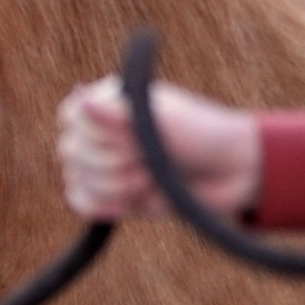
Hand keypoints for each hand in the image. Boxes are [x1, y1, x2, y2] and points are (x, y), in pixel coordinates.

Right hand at [57, 76, 261, 221]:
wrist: (234, 173)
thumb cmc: (204, 135)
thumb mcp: (164, 120)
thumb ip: (119, 113)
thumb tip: (79, 96)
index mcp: (111, 102)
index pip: (70, 118)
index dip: (94, 135)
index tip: (132, 139)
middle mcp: (104, 131)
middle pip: (70, 152)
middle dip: (110, 164)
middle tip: (149, 164)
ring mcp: (107, 164)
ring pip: (77, 179)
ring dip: (113, 186)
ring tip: (150, 182)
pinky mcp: (114, 194)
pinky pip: (81, 202)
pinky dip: (100, 206)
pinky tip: (124, 207)